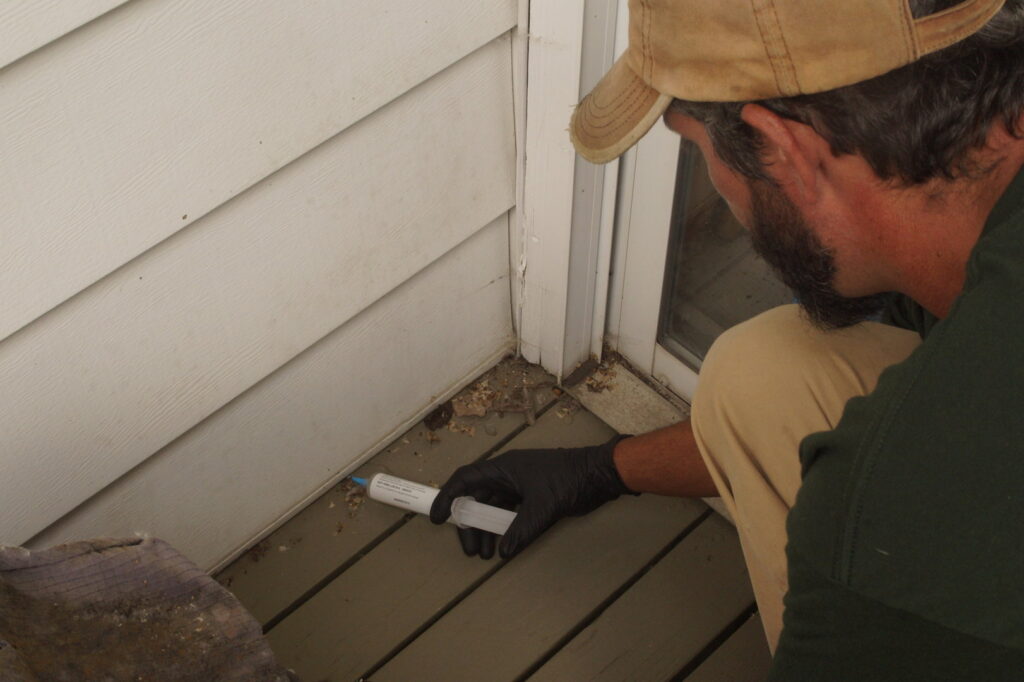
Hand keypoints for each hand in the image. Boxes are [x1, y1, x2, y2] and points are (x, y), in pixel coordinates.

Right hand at [429, 435, 634, 558]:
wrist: (600, 474)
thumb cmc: (569, 481)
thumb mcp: (542, 508)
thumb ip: (521, 531)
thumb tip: (504, 552)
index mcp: (504, 468)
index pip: (465, 479)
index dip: (448, 497)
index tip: (437, 519)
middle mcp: (508, 475)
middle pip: (478, 499)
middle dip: (470, 525)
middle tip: (471, 551)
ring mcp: (521, 485)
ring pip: (494, 508)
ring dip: (487, 531)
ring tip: (485, 555)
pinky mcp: (533, 496)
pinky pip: (510, 513)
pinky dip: (504, 530)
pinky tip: (503, 547)